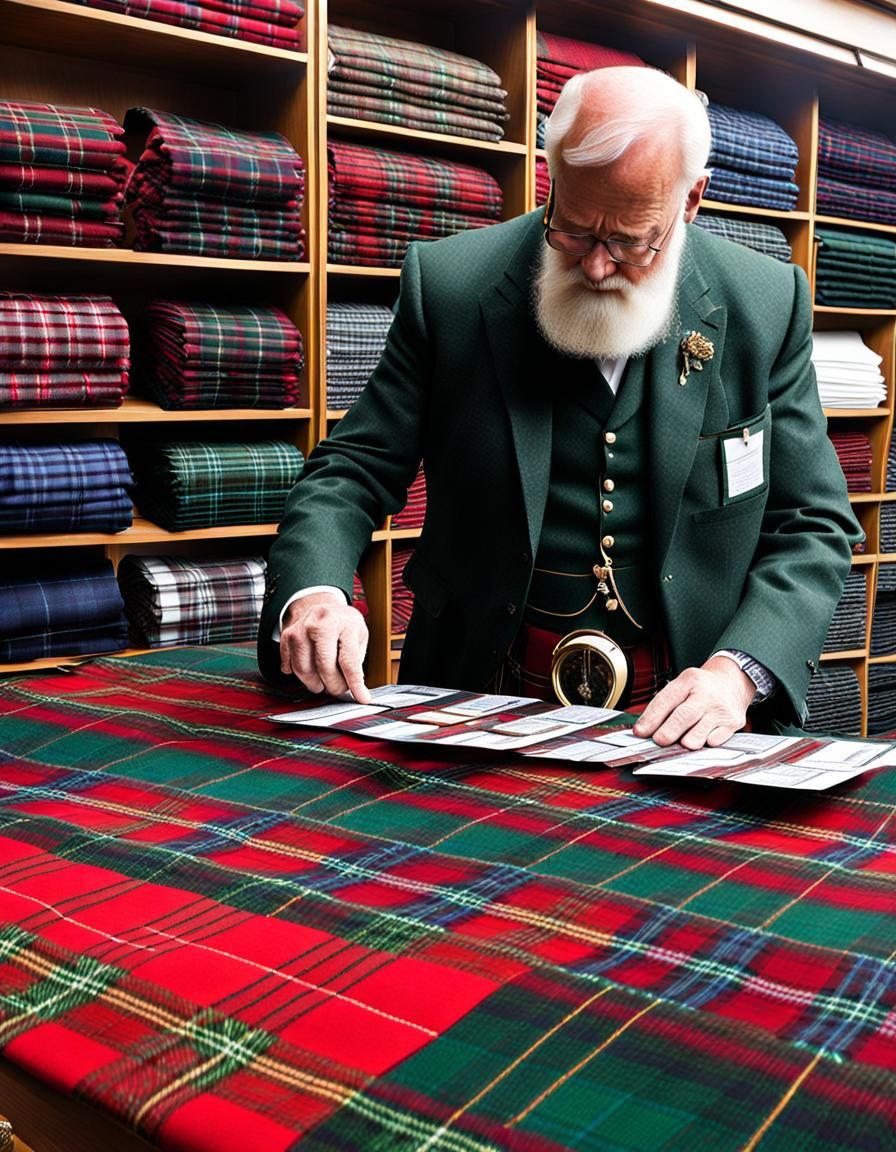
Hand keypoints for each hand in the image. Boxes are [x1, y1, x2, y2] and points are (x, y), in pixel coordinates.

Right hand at [279, 592, 370, 702]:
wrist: (324, 606)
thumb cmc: (344, 624)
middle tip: (338, 689)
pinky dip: (298, 675)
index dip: (355, 684)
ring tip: (323, 683)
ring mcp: (302, 627)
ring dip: (314, 684)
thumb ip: (356, 661)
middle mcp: (322, 623)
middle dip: (333, 686)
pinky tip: (309, 673)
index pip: (349, 661)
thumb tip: (355, 688)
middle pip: (324, 666)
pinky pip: (289, 665)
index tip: (361, 698)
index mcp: (346, 623)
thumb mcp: (360, 636)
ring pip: (303, 669)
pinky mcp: (288, 634)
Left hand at [632, 655, 754, 749]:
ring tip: (681, 740)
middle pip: (682, 718)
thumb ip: (664, 704)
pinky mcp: (732, 724)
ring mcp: (720, 710)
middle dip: (666, 734)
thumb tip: (644, 728)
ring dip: (684, 743)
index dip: (650, 719)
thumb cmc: (703, 686)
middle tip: (658, 741)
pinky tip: (702, 736)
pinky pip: (713, 742)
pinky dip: (704, 744)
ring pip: (697, 735)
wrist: (733, 680)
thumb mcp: (682, 684)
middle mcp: (706, 694)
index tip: (640, 732)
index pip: (665, 701)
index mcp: (689, 680)